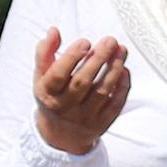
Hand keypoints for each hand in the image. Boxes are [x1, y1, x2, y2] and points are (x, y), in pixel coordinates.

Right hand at [32, 28, 131, 155]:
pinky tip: (124, 70)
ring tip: (121, 50)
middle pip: (82, 82)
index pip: (58, 75)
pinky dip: (122, 87)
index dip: (72, 57)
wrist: (60, 135)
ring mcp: (85, 117)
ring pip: (101, 92)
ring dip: (113, 69)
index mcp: (48, 94)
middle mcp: (65, 107)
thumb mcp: (41, 77)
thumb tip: (53, 31)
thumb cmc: (52, 97)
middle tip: (110, 40)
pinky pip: (115, 104)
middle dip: (98, 59)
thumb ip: (45, 52)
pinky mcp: (102, 123)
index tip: (85, 42)